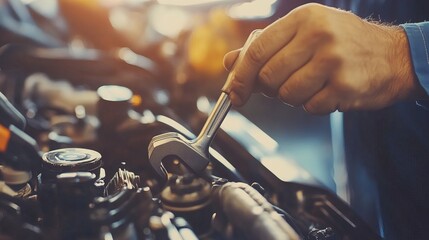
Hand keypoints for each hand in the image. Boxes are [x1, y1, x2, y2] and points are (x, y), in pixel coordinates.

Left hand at [223, 3, 424, 113]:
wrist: (392, 56)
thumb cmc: (343, 44)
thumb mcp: (305, 33)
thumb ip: (266, 47)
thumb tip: (229, 62)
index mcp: (303, 18)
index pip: (257, 51)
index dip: (240, 76)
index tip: (234, 93)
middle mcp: (318, 35)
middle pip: (269, 76)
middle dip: (270, 88)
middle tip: (284, 84)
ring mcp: (333, 61)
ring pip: (286, 95)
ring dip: (293, 97)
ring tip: (312, 84)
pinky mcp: (344, 86)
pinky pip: (309, 107)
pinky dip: (313, 105)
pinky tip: (327, 91)